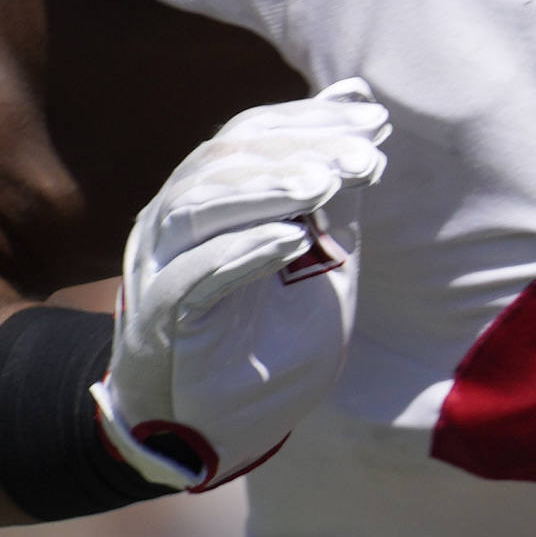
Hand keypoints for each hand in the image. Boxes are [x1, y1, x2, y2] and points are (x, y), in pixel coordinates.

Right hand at [95, 81, 387, 486]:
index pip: (249, 138)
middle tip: (362, 152)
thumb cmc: (266, 341)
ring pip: (198, 205)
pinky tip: (292, 239)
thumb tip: (359, 111)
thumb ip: (336, 197)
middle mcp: (176, 224)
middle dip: (298, 148)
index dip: (309, 120)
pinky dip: (243, 252)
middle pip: (224, 161)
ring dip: (267, 189)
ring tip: (326, 183)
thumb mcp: (321, 261)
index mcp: (210, 201)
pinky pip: (195, 276)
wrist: (217, 426)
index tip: (374, 117)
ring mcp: (161, 268)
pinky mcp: (162, 318)